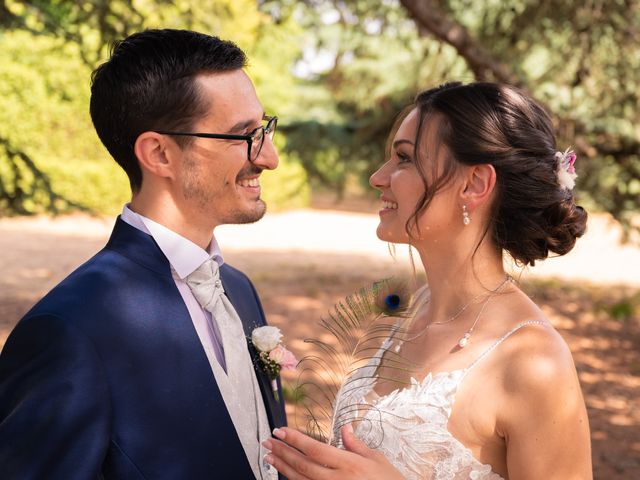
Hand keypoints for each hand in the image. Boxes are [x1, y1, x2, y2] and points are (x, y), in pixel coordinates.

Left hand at [262, 424, 403, 479]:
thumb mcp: (377, 460)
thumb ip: (357, 444)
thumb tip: (345, 427)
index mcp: (349, 464)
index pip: (315, 449)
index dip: (295, 440)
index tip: (280, 431)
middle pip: (303, 465)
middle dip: (283, 452)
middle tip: (268, 442)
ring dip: (283, 468)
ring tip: (270, 457)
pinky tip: (286, 476)